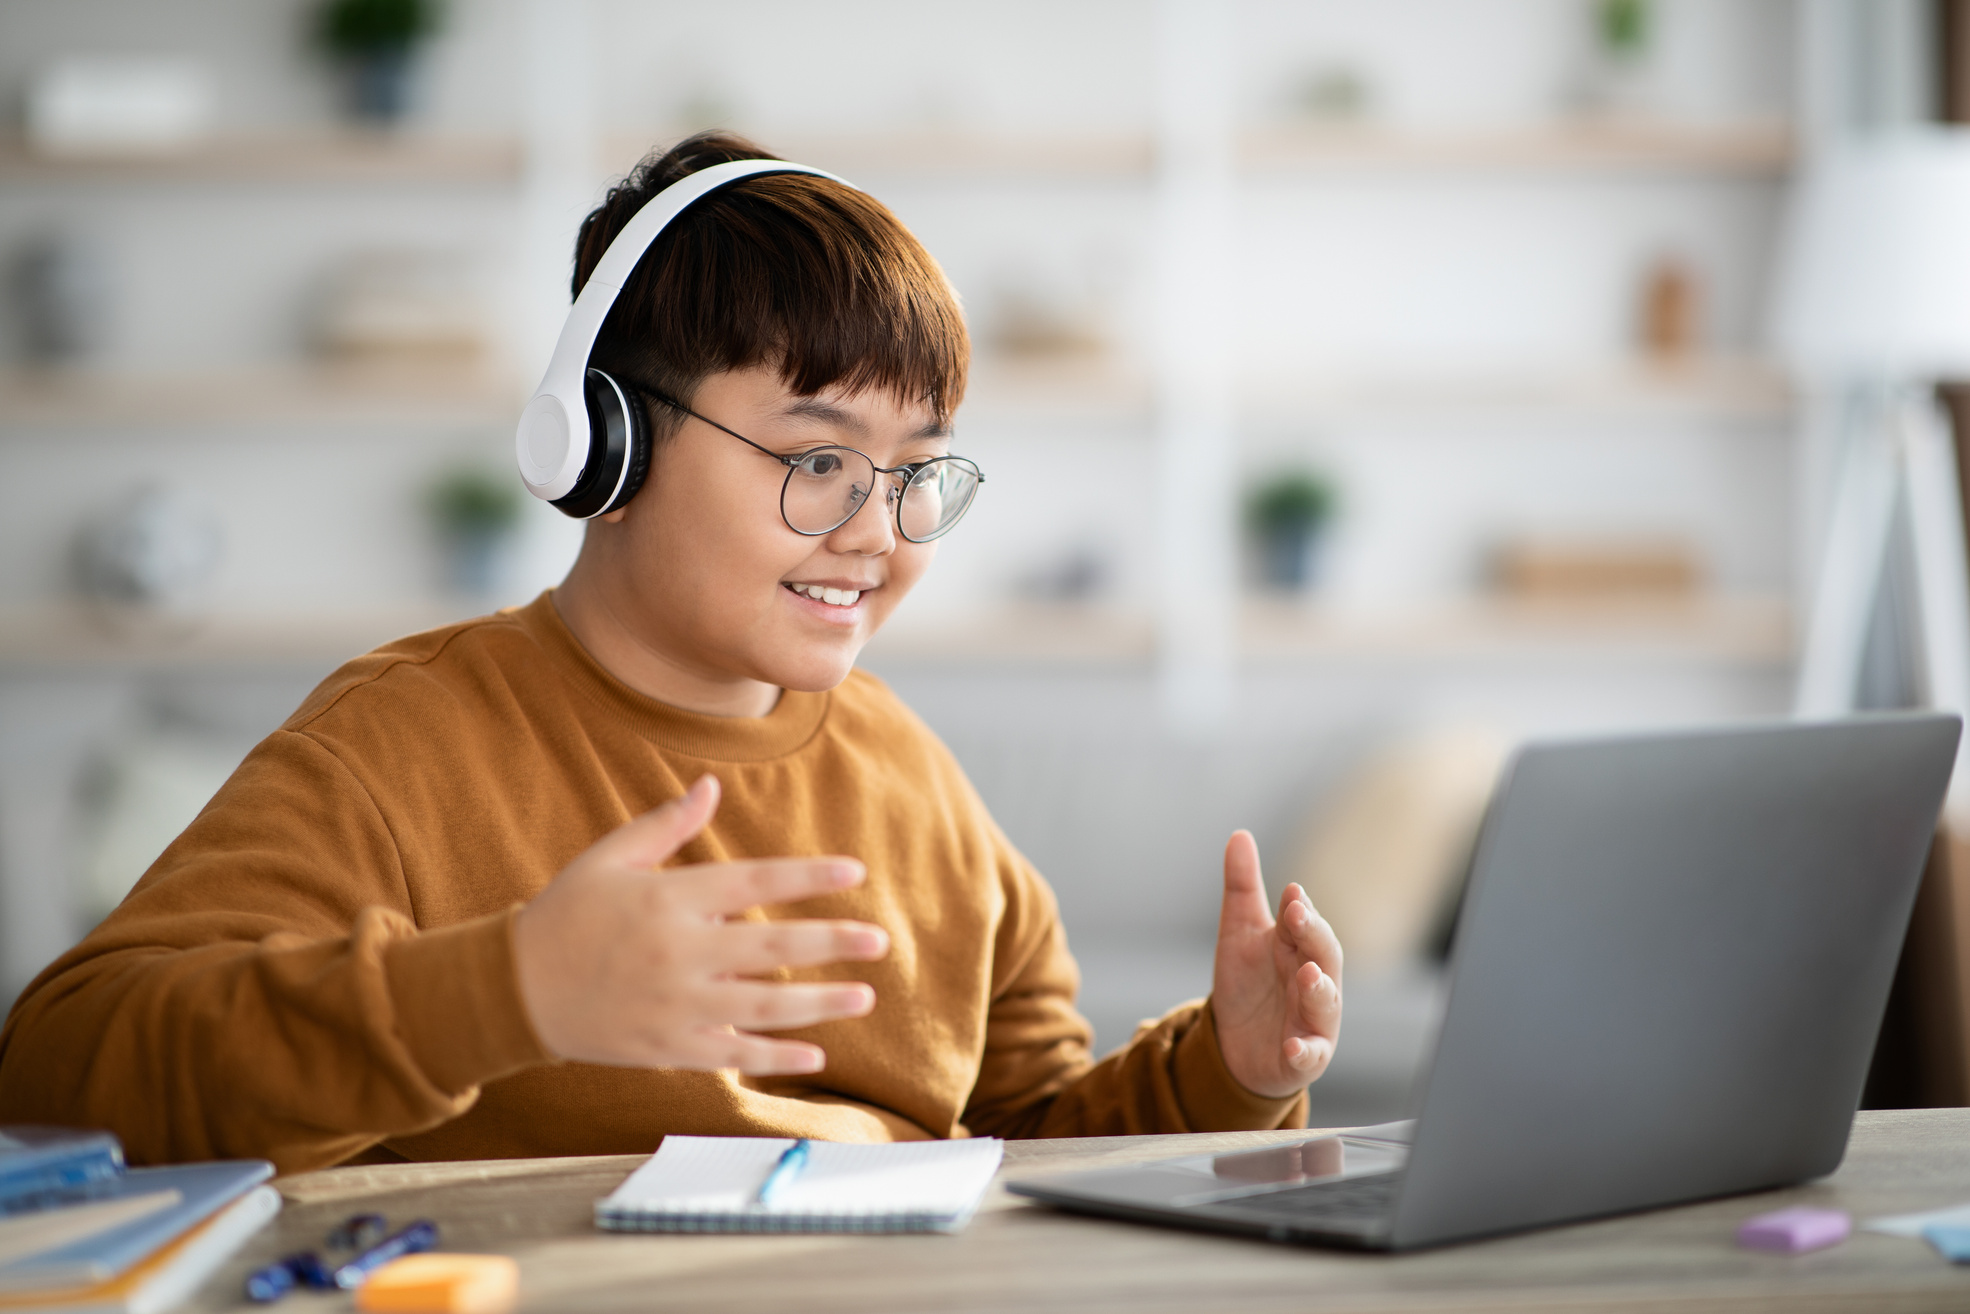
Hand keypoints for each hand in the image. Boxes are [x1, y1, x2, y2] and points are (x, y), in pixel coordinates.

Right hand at [512, 775, 888, 1073]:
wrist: (512, 988)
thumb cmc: (566, 913)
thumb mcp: (610, 857)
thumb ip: (666, 825)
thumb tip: (711, 785)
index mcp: (669, 898)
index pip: (755, 881)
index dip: (808, 876)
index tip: (854, 873)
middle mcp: (678, 952)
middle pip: (772, 947)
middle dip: (832, 943)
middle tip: (881, 941)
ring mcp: (675, 1005)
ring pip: (763, 1006)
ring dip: (819, 1003)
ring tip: (865, 997)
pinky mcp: (666, 1048)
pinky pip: (732, 1054)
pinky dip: (776, 1058)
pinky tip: (815, 1055)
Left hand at [1209, 830, 1342, 1098]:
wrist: (1233, 1046)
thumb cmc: (1247, 986)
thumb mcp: (1237, 934)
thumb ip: (1242, 887)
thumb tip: (1239, 834)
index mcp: (1300, 950)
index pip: (1307, 926)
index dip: (1301, 911)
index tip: (1290, 892)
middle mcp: (1314, 983)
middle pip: (1325, 957)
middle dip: (1314, 936)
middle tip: (1298, 917)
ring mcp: (1313, 1021)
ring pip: (1326, 1004)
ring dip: (1320, 990)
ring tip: (1308, 975)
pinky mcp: (1302, 1057)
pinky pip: (1310, 1056)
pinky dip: (1304, 1051)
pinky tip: (1292, 1046)